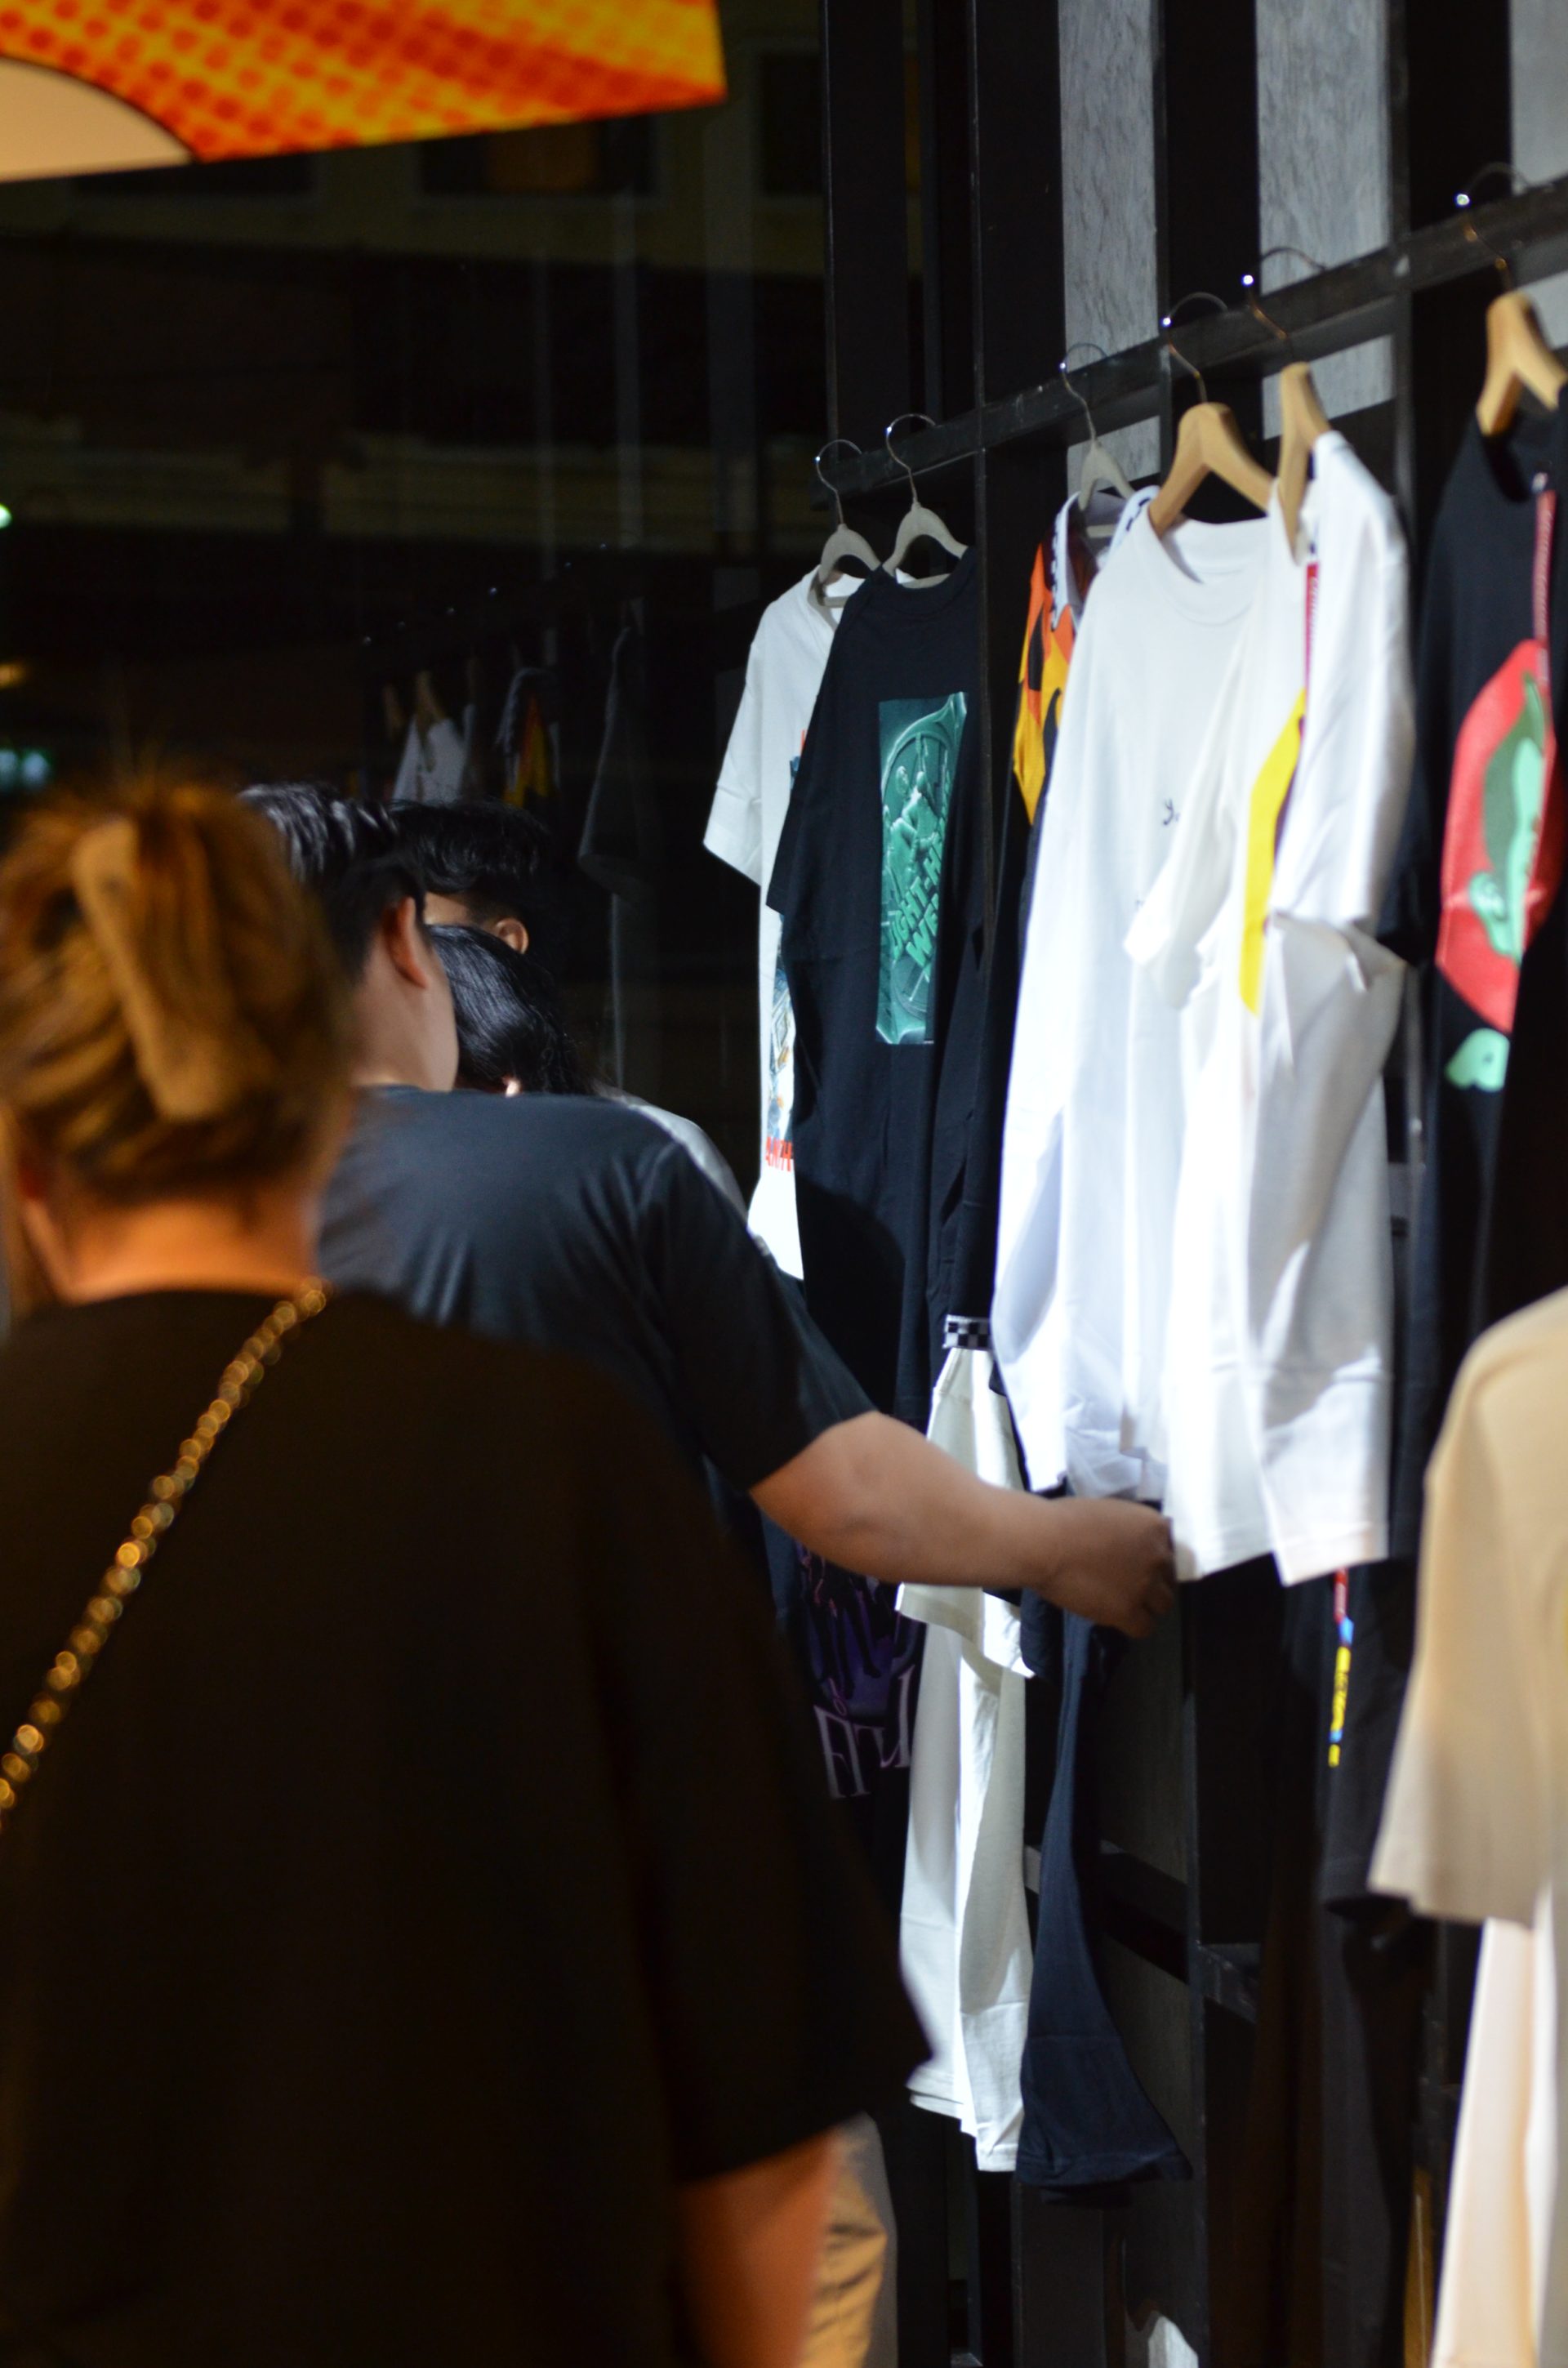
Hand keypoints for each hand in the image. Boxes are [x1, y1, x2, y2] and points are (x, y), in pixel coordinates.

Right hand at [1035, 1496, 1177, 1637]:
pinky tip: (1118, 1616)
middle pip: (1169, 1578)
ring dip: (1147, 1604)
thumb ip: (1129, 1530)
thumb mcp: (1111, 1513)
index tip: (1136, 1562)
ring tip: (1125, 1602)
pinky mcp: (1128, 1610)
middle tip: (1129, 1583)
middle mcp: (1158, 1556)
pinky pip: (1145, 1627)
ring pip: (1163, 1605)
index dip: (1152, 1558)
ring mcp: (1145, 1585)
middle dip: (1153, 1581)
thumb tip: (1128, 1545)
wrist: (1045, 1542)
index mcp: (1155, 1526)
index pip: (1170, 1549)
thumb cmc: (1066, 1519)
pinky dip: (1134, 1624)